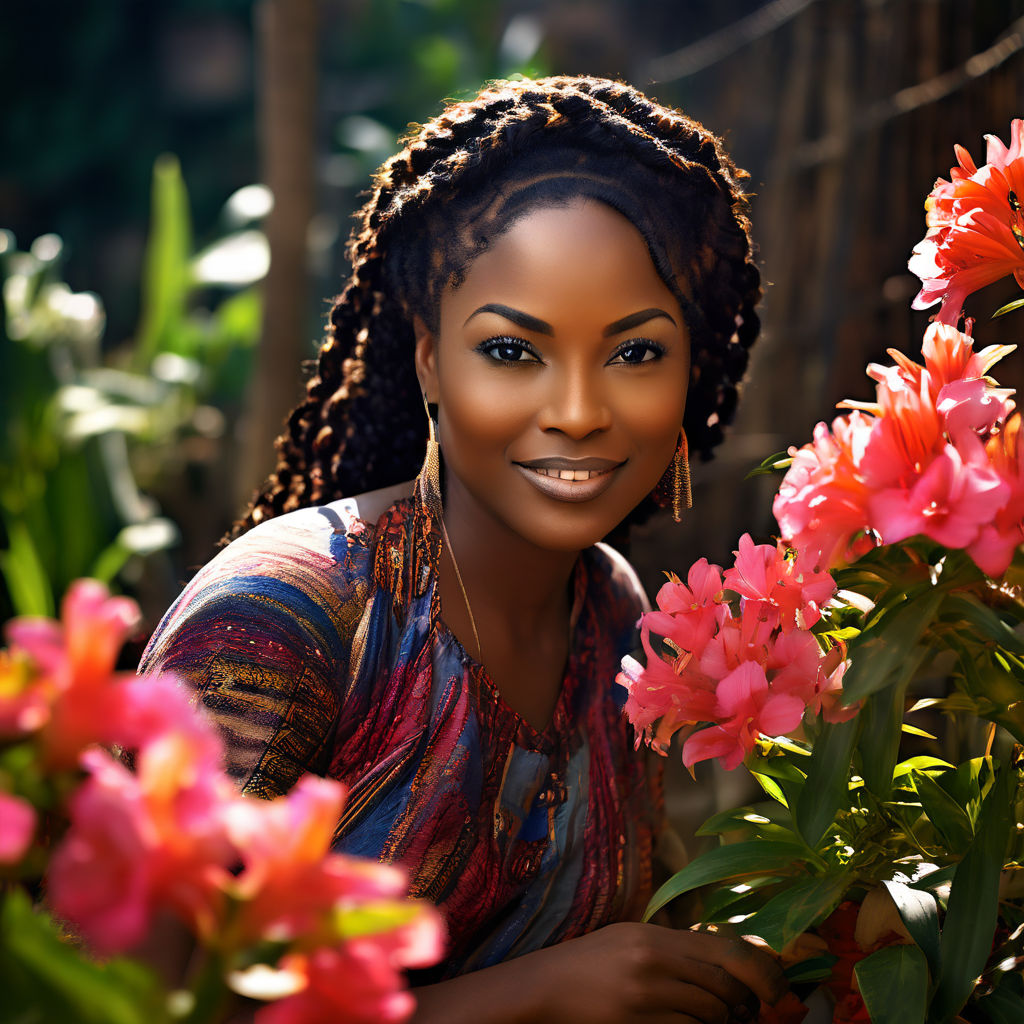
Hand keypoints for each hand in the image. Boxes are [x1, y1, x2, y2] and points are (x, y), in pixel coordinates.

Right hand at [528, 922, 787, 1023]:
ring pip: (709, 1015)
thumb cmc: (590, 964)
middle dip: (741, 1004)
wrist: (545, 988)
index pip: (727, 949)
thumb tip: (728, 962)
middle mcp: (653, 961)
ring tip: (711, 1019)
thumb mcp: (632, 941)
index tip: (777, 988)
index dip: (762, 971)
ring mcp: (645, 996)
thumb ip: (676, 948)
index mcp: (655, 936)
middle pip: (724, 986)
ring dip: (718, 1022)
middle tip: (744, 1011)